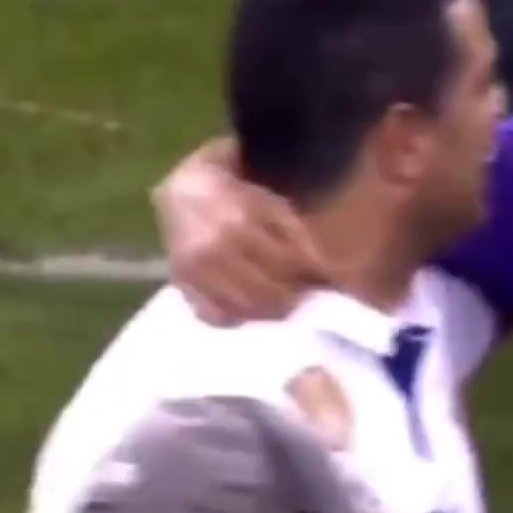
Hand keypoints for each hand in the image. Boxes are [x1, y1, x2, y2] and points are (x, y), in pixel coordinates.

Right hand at [151, 137, 326, 325]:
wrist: (186, 194)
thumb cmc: (238, 199)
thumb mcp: (275, 206)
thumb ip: (301, 239)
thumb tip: (330, 276)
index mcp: (239, 224)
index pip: (289, 265)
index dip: (313, 276)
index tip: (325, 280)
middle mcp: (212, 251)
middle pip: (269, 295)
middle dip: (294, 298)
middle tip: (304, 294)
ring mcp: (193, 272)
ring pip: (245, 310)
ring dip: (271, 312)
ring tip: (283, 302)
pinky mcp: (182, 286)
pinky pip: (215, 317)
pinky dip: (237, 318)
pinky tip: (250, 307)